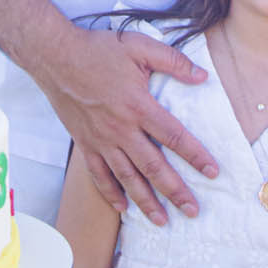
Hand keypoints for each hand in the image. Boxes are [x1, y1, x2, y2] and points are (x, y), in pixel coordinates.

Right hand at [40, 26, 214, 225]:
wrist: (55, 56)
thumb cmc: (98, 50)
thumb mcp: (139, 46)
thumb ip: (173, 61)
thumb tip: (203, 77)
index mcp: (139, 106)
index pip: (174, 137)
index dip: (196, 156)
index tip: (212, 172)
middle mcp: (122, 129)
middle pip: (154, 166)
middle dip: (175, 191)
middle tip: (193, 210)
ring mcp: (102, 140)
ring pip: (128, 178)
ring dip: (146, 201)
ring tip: (163, 220)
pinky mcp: (85, 143)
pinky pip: (99, 175)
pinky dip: (111, 193)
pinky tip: (123, 208)